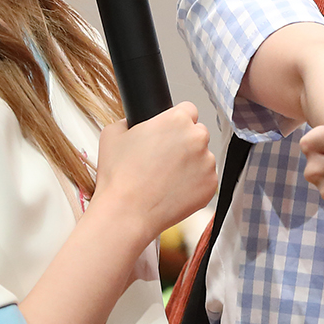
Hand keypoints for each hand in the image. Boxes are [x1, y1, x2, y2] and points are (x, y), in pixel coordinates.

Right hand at [94, 104, 215, 239]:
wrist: (126, 213)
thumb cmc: (119, 176)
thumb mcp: (113, 133)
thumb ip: (129, 121)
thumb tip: (135, 123)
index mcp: (177, 120)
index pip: (188, 110)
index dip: (175, 121)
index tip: (168, 133)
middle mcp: (197, 138)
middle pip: (197, 133)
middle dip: (184, 142)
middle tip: (163, 158)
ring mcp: (207, 163)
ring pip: (203, 157)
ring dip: (190, 164)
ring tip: (165, 178)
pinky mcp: (211, 186)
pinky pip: (205, 179)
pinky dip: (194, 184)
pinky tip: (173, 190)